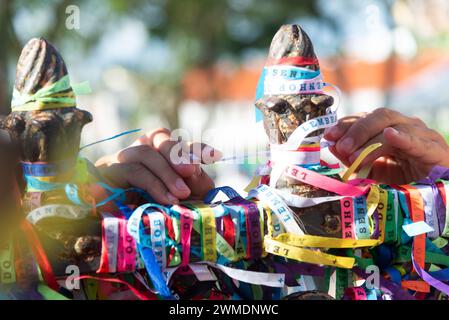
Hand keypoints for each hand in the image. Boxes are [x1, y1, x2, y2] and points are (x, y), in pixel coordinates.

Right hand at [95, 128, 221, 204]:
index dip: (195, 146)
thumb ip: (195, 183)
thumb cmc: (156, 216)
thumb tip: (195, 169)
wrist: (120, 237)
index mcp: (156, 154)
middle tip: (192, 171)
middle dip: (178, 153)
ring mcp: (119, 162)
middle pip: (158, 137)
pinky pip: (130, 172)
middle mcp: (137, 153)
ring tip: (180, 194)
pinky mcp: (105, 176)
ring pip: (144, 153)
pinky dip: (152, 184)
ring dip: (166, 173)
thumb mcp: (185, 200)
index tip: (215, 156)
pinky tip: (166, 200)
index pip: (177, 141)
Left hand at [324, 108, 448, 183]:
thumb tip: (332, 146)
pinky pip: (418, 142)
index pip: (365, 118)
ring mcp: (422, 135)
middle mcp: (406, 126)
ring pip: (394, 127)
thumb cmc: (405, 181)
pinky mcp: (436, 150)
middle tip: (341, 147)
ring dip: (370, 141)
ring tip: (354, 155)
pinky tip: (391, 136)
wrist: (439, 194)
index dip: (345, 125)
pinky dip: (404, 138)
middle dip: (356, 130)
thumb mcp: (373, 171)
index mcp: (390, 128)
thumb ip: (353, 158)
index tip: (328, 136)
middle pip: (379, 116)